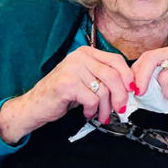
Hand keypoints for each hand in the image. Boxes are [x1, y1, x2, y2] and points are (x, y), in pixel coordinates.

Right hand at [0, 46, 133, 142]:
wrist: (34, 105)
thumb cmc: (63, 93)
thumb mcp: (86, 79)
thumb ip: (104, 77)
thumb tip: (130, 86)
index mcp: (86, 52)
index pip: (116, 60)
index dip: (128, 76)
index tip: (133, 90)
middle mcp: (79, 57)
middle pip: (113, 76)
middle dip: (120, 95)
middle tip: (121, 108)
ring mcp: (72, 69)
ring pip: (104, 90)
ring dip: (106, 107)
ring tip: (101, 114)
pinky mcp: (67, 84)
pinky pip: (92, 99)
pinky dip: (93, 110)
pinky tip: (87, 113)